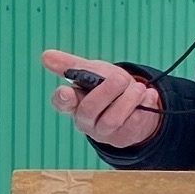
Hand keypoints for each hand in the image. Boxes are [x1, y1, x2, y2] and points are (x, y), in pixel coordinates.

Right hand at [42, 51, 162, 149]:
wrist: (135, 101)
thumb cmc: (108, 86)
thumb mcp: (92, 71)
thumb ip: (70, 65)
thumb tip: (45, 56)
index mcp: (74, 102)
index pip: (62, 103)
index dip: (62, 99)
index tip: (66, 92)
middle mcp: (85, 120)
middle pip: (89, 109)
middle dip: (107, 91)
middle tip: (121, 78)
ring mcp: (104, 132)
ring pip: (113, 119)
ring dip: (129, 99)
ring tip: (139, 87)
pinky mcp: (124, 137)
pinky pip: (134, 123)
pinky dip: (145, 105)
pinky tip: (149, 96)